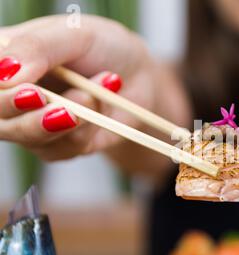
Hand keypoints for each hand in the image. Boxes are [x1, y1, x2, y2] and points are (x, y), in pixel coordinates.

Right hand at [0, 15, 188, 161]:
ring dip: (69, 117)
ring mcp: (30, 122)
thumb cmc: (103, 47)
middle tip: (60, 105)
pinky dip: (88, 128)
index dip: (3, 94)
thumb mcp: (75, 34)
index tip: (32, 92)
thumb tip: (4, 73)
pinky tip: (102, 105)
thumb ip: (37, 48)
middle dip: (30, 114)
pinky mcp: (57, 145)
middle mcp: (9, 94)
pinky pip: (65, 147)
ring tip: (93, 94)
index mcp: (4, 59)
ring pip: (30, 137)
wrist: (138, 76)